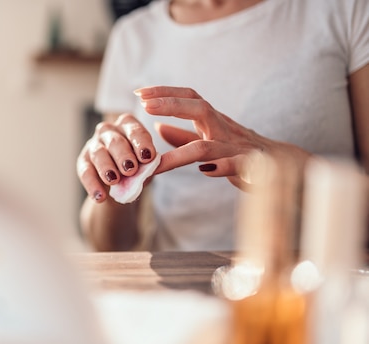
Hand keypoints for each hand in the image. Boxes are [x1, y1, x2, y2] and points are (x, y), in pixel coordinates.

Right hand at [77, 113, 156, 202]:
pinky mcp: (83, 161)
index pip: (134, 130)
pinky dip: (92, 185)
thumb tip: (153, 166)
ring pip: (98, 154)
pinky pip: (85, 172)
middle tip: (130, 169)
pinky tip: (100, 197)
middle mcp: (108, 130)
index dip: (141, 143)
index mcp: (127, 125)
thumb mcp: (148, 165)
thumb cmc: (138, 168)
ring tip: (114, 181)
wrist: (121, 186)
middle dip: (123, 155)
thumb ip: (152, 164)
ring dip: (106, 167)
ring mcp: (93, 144)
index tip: (148, 156)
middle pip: (115, 141)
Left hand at [136, 86, 311, 189]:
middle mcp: (225, 130)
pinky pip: (238, 165)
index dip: (165, 93)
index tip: (139, 93)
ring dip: (181, 153)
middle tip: (144, 105)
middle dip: (171, 105)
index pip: (189, 99)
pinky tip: (207, 170)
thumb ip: (185, 137)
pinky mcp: (252, 168)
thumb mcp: (212, 142)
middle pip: (199, 108)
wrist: (286, 167)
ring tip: (158, 163)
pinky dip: (223, 167)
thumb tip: (158, 126)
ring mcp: (238, 148)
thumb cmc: (243, 154)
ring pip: (209, 145)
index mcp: (213, 123)